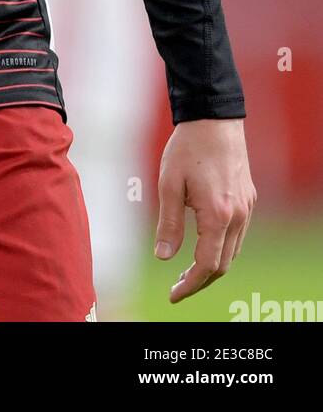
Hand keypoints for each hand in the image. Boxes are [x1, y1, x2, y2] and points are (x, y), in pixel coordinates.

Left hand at [154, 117, 255, 302]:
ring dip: (212, 266)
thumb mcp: (168, 184)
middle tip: (176, 287)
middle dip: (200, 280)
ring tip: (186, 271)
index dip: (190, 284)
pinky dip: (222, 247)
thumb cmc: (186, 149)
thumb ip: (168, 223)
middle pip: (223, 265)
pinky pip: (238, 235)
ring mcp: (247, 208)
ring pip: (233, 251)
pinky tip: (203, 244)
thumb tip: (163, 257)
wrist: (214, 118)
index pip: (207, 265)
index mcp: (218, 215)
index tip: (173, 295)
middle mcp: (238, 216)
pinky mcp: (248, 199)